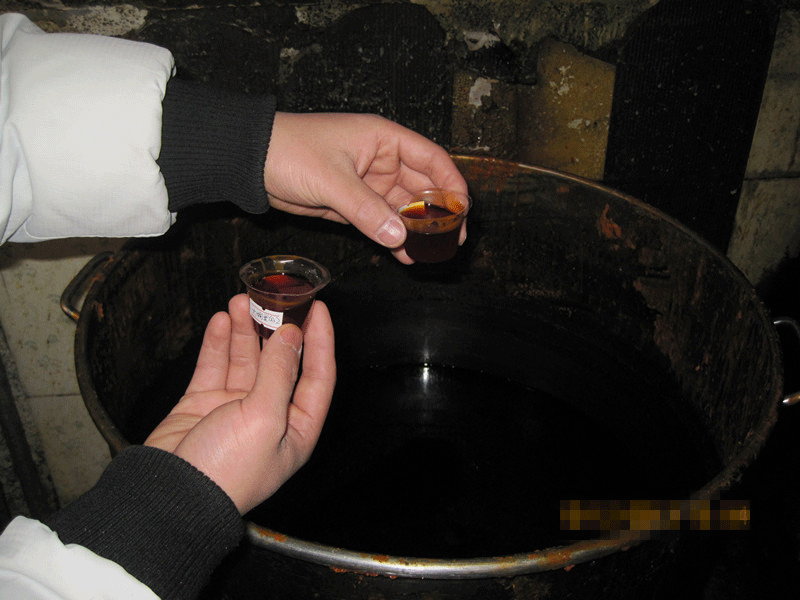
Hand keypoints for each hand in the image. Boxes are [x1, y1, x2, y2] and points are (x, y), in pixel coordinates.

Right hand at [144, 294, 335, 513]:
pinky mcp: (203, 404)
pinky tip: (221, 321)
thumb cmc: (226, 472)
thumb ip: (280, 373)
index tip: (317, 308)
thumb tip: (291, 336)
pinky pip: (215, 366)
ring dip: (245, 330)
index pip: (318, 375)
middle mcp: (269, 416)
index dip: (320, 340)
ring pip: (246, 359)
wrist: (169, 495)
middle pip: (280, 362)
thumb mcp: (265, 419)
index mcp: (296, 428)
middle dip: (276, 328)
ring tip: (241, 302)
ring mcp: (235, 409)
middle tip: (271, 297)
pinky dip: (218, 343)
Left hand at [263, 112, 468, 263]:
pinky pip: (380, 222)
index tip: (464, 209)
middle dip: (438, 214)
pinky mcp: (351, 205)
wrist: (250, 161)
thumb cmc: (289, 151)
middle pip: (422, 188)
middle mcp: (381, 160)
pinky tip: (404, 254)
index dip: (452, 183)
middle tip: (453, 240)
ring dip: (416, 230)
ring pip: (402, 209)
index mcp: (383, 139)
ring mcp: (367, 184)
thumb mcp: (332, 179)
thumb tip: (399, 236)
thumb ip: (367, 209)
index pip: (432, 159)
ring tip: (432, 253)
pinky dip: (392, 238)